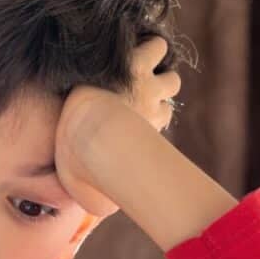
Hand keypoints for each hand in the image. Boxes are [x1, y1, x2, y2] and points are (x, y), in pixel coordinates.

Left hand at [54, 37, 182, 216]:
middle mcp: (157, 108)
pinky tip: (128, 44)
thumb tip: (103, 214)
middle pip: (171, 89)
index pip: (162, 117)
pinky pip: (157, 45)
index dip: (149, 112)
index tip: (131, 110)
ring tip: (137, 60)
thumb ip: (101, 202)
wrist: (88, 134)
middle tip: (136, 82)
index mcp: (149, 134)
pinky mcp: (137, 62)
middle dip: (158, 85)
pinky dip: (148, 44)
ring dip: (156, 65)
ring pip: (170, 72)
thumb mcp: (96, 197)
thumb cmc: (88, 169)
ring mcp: (150, 85)